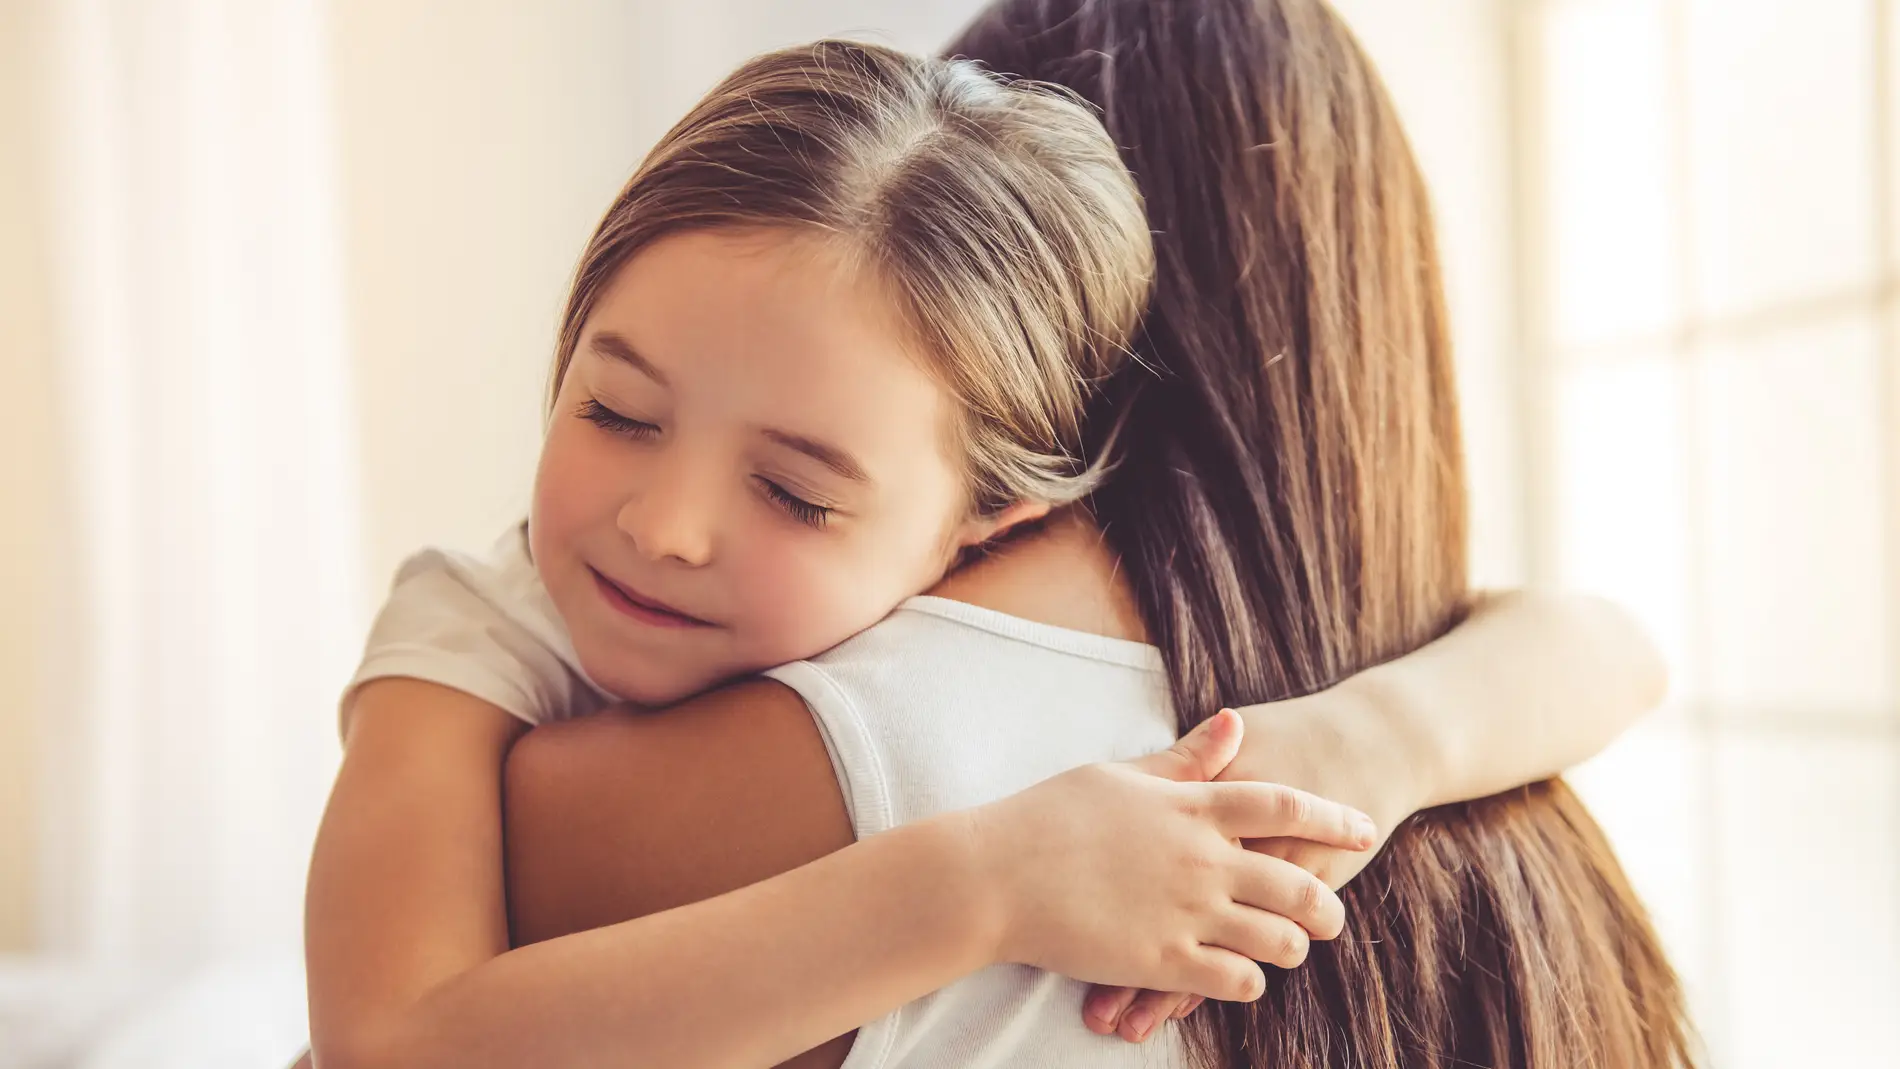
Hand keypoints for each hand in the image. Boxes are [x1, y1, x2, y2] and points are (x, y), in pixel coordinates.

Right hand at [1084, 691, 1421, 1040]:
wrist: (994, 873)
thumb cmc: (1050, 816)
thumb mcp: (1122, 774)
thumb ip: (1186, 759)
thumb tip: (1236, 723)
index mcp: (1191, 806)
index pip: (1284, 805)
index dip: (1332, 816)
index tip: (1365, 829)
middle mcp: (1201, 859)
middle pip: (1297, 881)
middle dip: (1327, 902)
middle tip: (1334, 915)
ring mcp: (1186, 912)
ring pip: (1278, 938)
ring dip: (1293, 946)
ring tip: (1290, 949)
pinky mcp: (1162, 961)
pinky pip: (1234, 980)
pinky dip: (1250, 983)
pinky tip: (1243, 979)